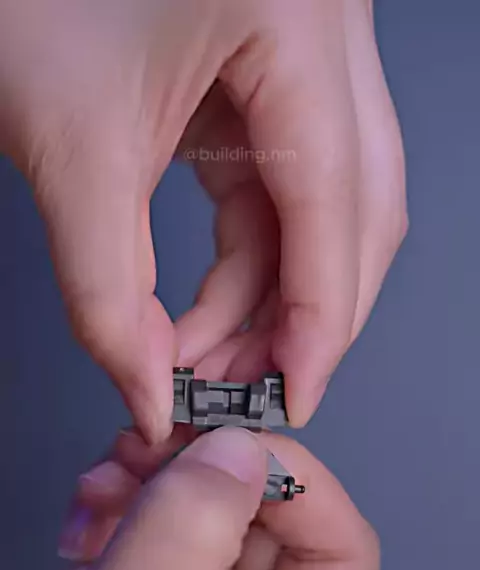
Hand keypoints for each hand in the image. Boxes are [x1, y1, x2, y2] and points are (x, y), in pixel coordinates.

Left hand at [0, 0, 406, 440]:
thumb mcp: (69, 147)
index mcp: (292, 13)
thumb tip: (146, 392)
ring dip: (272, 301)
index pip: (335, 196)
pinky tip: (213, 315)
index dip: (319, 318)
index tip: (290, 396)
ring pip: (327, 210)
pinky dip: (252, 264)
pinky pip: (286, 190)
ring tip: (210, 365)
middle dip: (305, 317)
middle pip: (358, 209)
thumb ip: (107, 290)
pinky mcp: (273, 77)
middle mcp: (326, 24)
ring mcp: (307, 49)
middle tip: (246, 392)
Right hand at [1, 428, 377, 569]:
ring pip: (216, 518)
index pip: (341, 563)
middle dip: (212, 480)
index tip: (238, 438)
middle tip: (158, 447)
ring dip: (163, 483)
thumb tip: (243, 451)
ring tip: (108, 483)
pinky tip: (89, 514)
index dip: (300, 489)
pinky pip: (166, 527)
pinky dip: (129, 501)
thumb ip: (187, 542)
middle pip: (274, 531)